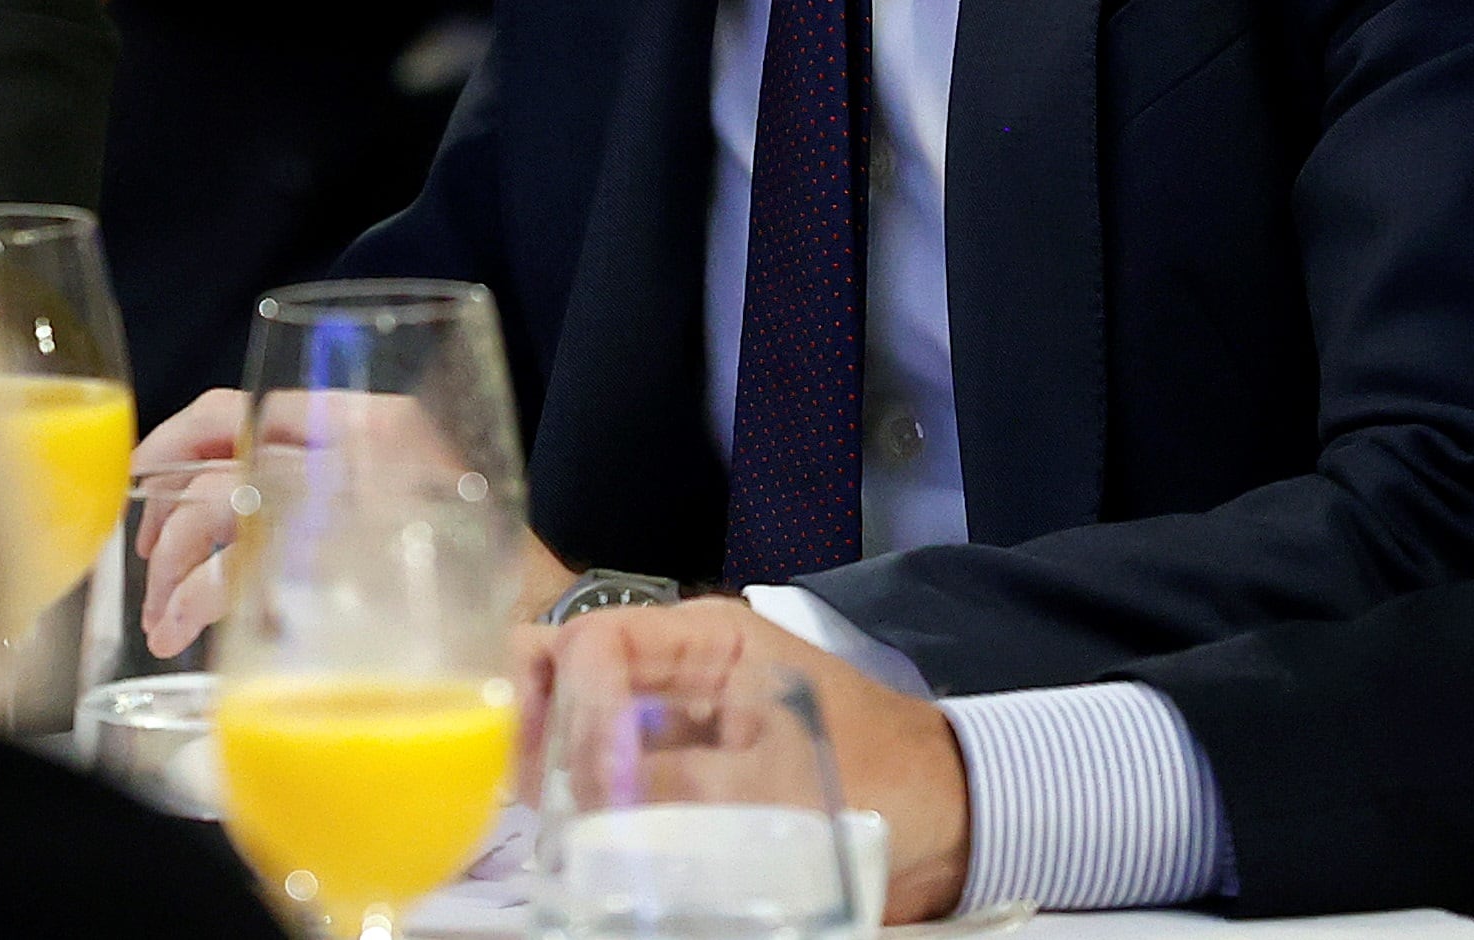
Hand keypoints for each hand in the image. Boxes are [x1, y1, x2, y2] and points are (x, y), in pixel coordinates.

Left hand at [130, 387, 574, 656]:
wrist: (546, 630)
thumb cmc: (479, 575)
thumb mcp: (413, 500)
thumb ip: (339, 482)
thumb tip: (228, 507)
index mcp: (370, 419)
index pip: (243, 407)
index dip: (176, 439)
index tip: (145, 479)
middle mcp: (356, 443)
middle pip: (219, 456)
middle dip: (164, 517)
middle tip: (147, 568)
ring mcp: (347, 498)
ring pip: (217, 510)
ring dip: (172, 571)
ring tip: (163, 624)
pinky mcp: (339, 561)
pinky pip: (238, 571)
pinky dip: (200, 600)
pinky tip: (192, 633)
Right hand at [517, 598, 973, 922]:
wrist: (948, 824)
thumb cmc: (883, 778)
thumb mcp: (785, 780)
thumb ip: (685, 784)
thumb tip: (593, 801)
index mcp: (707, 639)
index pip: (597, 643)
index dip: (576, 708)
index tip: (588, 783)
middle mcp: (678, 668)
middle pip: (568, 666)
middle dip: (534, 718)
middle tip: (525, 790)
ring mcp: (676, 719)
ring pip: (578, 716)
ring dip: (549, 758)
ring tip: (542, 815)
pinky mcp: (680, 772)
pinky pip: (609, 771)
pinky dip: (579, 797)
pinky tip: (573, 835)